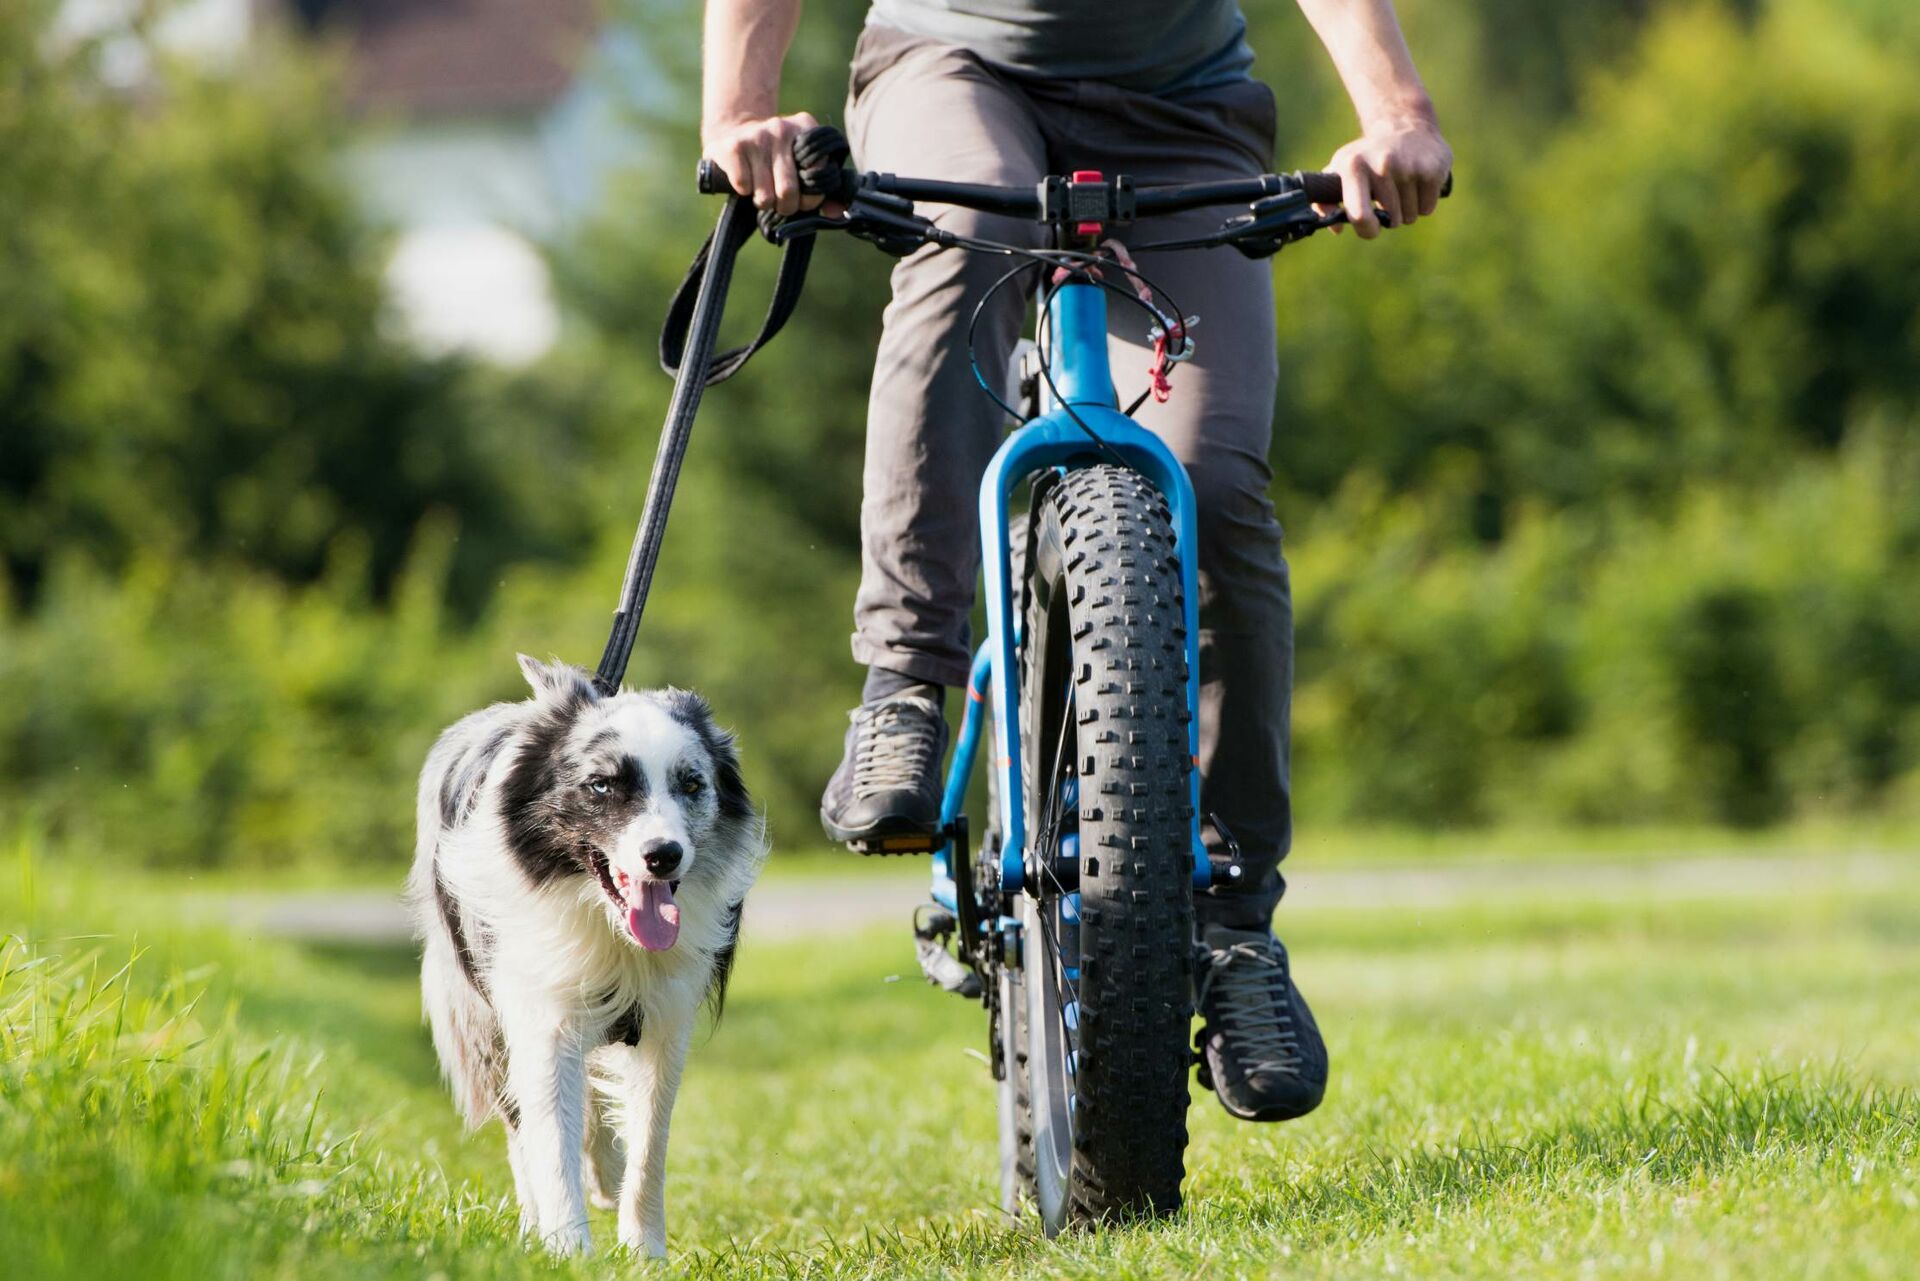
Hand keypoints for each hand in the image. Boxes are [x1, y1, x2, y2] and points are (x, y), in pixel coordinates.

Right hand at [703, 111, 825, 215]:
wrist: (735, 131)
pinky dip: (744, 191)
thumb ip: (823, 188)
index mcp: (807, 128)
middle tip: (781, 202)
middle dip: (786, 206)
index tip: (802, 198)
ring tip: (763, 190)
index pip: (818, 175)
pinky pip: (744, 188)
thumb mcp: (802, 162)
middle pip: (788, 191)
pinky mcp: (734, 146)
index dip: (810, 197)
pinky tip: (746, 178)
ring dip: (763, 202)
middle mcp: (783, 128)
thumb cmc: (777, 156)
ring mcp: (757, 135)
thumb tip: (836, 214)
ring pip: (765, 195)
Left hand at [1321, 117, 1452, 238]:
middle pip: (1391, 219)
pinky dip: (1424, 203)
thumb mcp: (1340, 169)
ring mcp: (1409, 165)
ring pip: (1411, 215)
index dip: (1367, 230)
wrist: (1403, 124)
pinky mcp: (1432, 168)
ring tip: (1403, 187)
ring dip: (1408, 210)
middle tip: (1389, 196)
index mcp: (1353, 167)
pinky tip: (1417, 183)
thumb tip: (1336, 227)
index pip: (1360, 215)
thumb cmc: (1366, 157)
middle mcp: (1381, 164)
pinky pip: (1427, 207)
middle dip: (1391, 216)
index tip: (1373, 227)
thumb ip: (1325, 201)